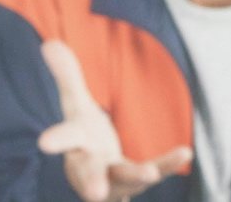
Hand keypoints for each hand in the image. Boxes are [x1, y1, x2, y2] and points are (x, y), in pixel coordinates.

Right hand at [36, 40, 190, 201]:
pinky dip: (169, 163)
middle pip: (90, 172)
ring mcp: (116, 178)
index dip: (56, 139)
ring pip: (125, 178)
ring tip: (150, 174)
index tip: (44, 143)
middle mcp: (92, 165)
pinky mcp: (138, 182)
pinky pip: (156, 171)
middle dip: (92, 181)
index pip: (66, 138)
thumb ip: (67, 76)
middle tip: (95, 193)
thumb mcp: (77, 105)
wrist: (100, 177)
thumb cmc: (86, 137)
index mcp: (76, 143)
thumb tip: (49, 43)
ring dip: (137, 176)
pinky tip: (186, 152)